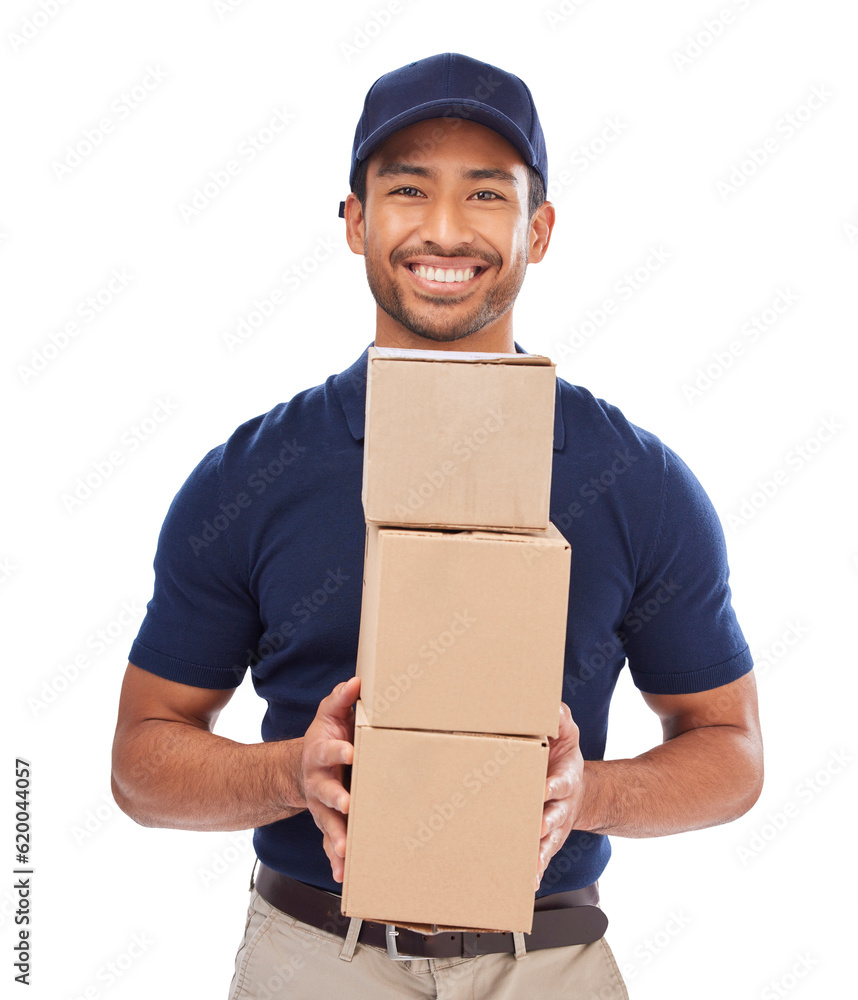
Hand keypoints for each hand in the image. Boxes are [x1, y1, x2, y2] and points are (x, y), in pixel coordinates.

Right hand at [300, 676, 360, 882]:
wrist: (303, 766)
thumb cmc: (325, 737)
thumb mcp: (329, 714)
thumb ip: (341, 699)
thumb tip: (357, 681)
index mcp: (320, 754)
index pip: (328, 750)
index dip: (338, 750)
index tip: (350, 751)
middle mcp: (317, 782)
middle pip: (325, 793)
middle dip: (336, 799)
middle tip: (347, 805)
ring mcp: (320, 805)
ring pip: (327, 823)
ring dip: (335, 836)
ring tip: (345, 850)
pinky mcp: (328, 821)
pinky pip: (330, 841)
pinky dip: (335, 858)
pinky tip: (342, 873)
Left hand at [536, 701, 584, 889]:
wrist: (578, 789)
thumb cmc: (564, 758)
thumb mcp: (567, 734)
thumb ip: (560, 719)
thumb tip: (553, 705)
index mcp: (566, 778)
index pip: (560, 783)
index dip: (552, 786)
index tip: (544, 789)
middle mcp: (562, 805)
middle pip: (554, 816)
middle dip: (545, 823)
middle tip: (537, 827)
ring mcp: (555, 825)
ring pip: (548, 841)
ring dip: (540, 852)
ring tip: (531, 865)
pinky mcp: (547, 839)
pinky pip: (542, 855)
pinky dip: (537, 868)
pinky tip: (530, 880)